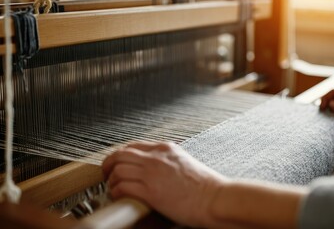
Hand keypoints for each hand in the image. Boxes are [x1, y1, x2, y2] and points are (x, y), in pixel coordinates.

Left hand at [102, 141, 226, 226]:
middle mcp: (156, 158)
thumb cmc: (206, 186)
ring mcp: (152, 174)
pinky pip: (122, 188)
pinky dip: (116, 192)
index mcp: (166, 149)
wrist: (215, 198)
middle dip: (109, 165)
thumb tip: (155, 170)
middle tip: (107, 175)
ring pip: (118, 170)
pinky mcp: (151, 192)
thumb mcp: (185, 162)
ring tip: (113, 188)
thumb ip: (168, 161)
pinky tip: (119, 197)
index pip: (133, 146)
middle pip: (120, 155)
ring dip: (112, 181)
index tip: (117, 164)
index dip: (119, 155)